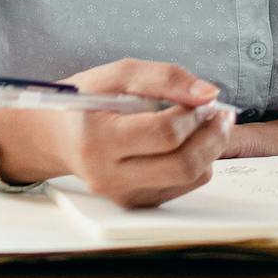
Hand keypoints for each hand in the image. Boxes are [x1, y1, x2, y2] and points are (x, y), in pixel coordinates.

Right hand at [0, 59, 233, 207]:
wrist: (54, 136)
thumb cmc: (86, 101)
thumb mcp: (118, 74)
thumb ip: (165, 78)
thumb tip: (209, 93)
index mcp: (98, 140)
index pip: (164, 133)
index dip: (195, 113)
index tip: (206, 98)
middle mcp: (108, 175)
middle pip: (183, 164)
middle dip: (214, 136)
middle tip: (222, 113)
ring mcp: (121, 194)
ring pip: (189, 178)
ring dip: (211, 149)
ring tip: (208, 124)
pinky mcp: (134, 202)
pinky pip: (182, 186)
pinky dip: (196, 162)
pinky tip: (190, 142)